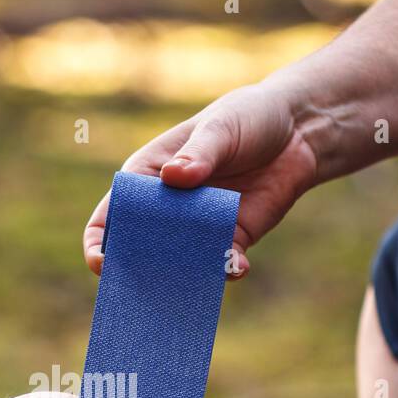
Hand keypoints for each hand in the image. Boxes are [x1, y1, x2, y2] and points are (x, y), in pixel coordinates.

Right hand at [82, 82, 317, 279]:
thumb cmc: (246, 117)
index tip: (103, 263)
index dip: (100, 243)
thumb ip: (200, 154)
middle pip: (140, 250)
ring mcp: (198, 228)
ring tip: (198, 277)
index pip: (110, 216)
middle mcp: (167, 208)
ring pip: (180, 264)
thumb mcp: (221, 127)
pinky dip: (226, 269)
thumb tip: (174, 177)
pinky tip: (237, 265)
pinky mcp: (231, 239)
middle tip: (153, 280)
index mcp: (147, 177)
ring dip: (185, 276)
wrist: (297, 131)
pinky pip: (221, 264)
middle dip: (141, 270)